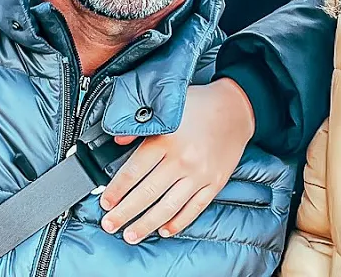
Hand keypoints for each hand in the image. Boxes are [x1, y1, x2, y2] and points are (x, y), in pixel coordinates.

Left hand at [98, 78, 254, 243]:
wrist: (235, 108)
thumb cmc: (197, 105)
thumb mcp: (166, 106)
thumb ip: (140, 125)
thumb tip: (118, 140)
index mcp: (166, 139)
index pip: (133, 171)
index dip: (116, 190)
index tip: (105, 202)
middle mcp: (182, 159)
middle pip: (147, 193)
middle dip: (124, 213)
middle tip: (109, 225)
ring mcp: (200, 174)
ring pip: (168, 206)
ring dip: (146, 224)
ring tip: (131, 235)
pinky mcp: (215, 183)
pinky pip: (194, 208)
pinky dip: (178, 222)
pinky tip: (164, 230)